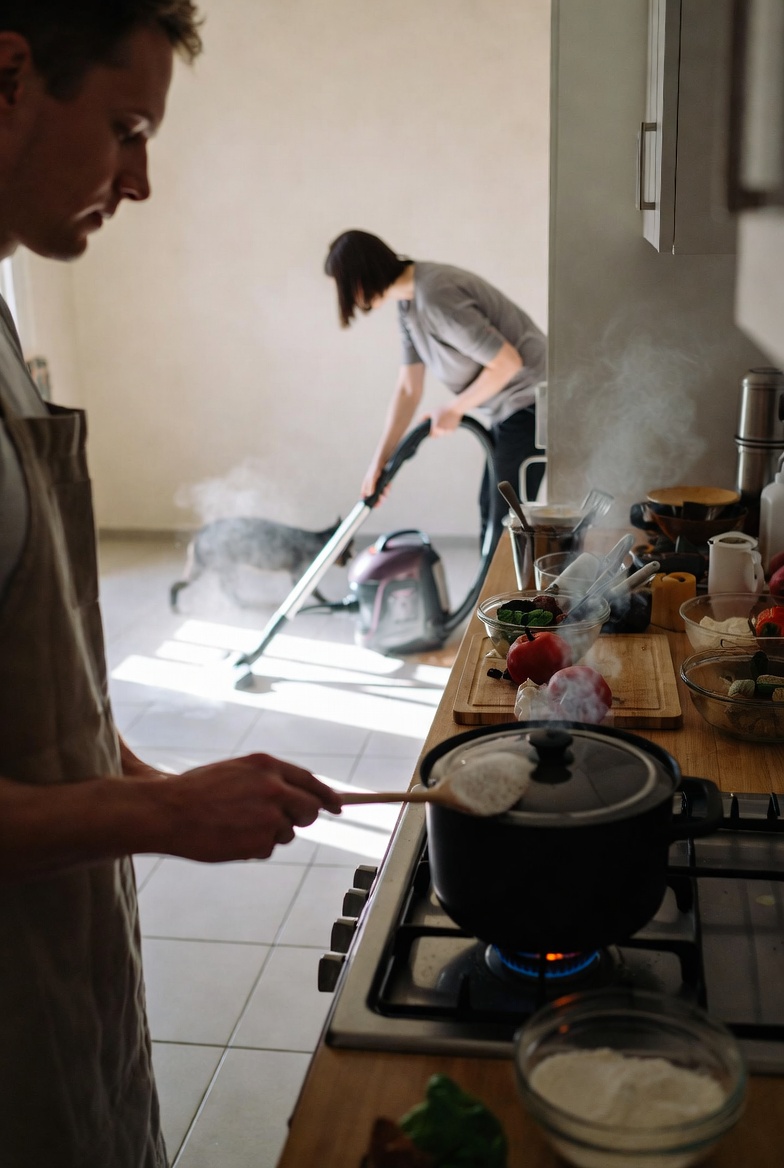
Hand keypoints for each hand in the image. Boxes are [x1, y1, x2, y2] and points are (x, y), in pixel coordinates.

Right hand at [161, 754, 342, 860]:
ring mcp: (268, 816)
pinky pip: (268, 848)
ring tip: (236, 825)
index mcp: (267, 765)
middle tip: (279, 821)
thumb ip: (267, 779)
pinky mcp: (259, 841)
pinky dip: (253, 848)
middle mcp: (273, 787)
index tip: (338, 806)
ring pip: (287, 832)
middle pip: (310, 809)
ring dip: (270, 834)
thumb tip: (296, 795)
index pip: (310, 780)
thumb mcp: (236, 770)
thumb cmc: (197, 791)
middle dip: (301, 818)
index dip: (327, 795)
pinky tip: (230, 838)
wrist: (167, 811)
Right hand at [361, 461, 388, 504]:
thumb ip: (370, 486)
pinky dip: (387, 490)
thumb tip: (369, 495)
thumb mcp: (372, 477)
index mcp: (366, 487)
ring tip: (384, 493)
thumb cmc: (375, 468)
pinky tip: (386, 487)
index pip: (365, 497)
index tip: (371, 506)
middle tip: (379, 502)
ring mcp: (379, 486)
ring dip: (383, 496)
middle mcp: (373, 488)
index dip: (368, 503)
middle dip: (378, 501)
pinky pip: (387, 490)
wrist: (384, 460)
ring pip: (381, 495)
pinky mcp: (385, 484)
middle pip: (375, 498)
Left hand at [425, 404, 461, 436]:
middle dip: (436, 431)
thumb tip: (418, 422)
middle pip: (437, 435)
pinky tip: (449, 422)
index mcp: (435, 428)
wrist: (456, 408)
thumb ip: (423, 417)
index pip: (431, 435)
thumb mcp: (432, 411)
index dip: (431, 432)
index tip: (432, 427)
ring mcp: (448, 432)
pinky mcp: (453, 431)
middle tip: (438, 423)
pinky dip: (447, 428)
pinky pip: (448, 432)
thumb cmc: (442, 409)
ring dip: (442, 430)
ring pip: (442, 433)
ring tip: (444, 420)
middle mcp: (442, 431)